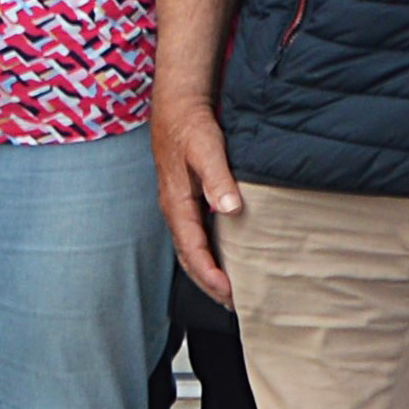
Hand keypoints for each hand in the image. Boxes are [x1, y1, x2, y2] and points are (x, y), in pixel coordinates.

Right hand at [155, 94, 243, 304]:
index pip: (192, 250)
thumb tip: (230, 209)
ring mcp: (179, 206)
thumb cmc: (190, 124)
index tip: (230, 293)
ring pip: (191, 249)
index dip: (210, 275)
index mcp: (176, 203)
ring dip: (208, 271)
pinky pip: (196, 236)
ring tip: (230, 290)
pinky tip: (224, 257)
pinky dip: (209, 254)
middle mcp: (174, 209)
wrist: (178, 104)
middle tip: (234, 304)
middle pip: (188, 258)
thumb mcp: (206, 148)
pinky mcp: (187, 199)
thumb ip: (218, 179)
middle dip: (208, 284)